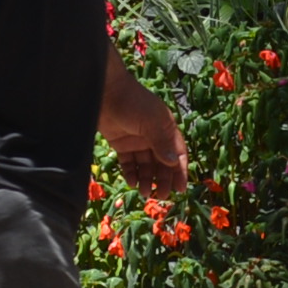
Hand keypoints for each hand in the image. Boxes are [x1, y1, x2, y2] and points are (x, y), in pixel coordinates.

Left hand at [100, 84, 187, 200]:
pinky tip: (132, 183)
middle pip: (161, 163)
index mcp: (166, 129)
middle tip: (161, 196)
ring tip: (145, 193)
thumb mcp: (151, 122)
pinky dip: (132, 173)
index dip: (179, 172)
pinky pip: (129, 163)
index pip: (177, 154)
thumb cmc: (132, 103)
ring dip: (147, 179)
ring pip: (146, 165)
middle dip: (163, 180)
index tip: (181, 189)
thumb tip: (173, 163)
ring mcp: (137, 141)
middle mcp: (154, 136)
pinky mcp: (121, 144)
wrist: (105, 91)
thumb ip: (162, 143)